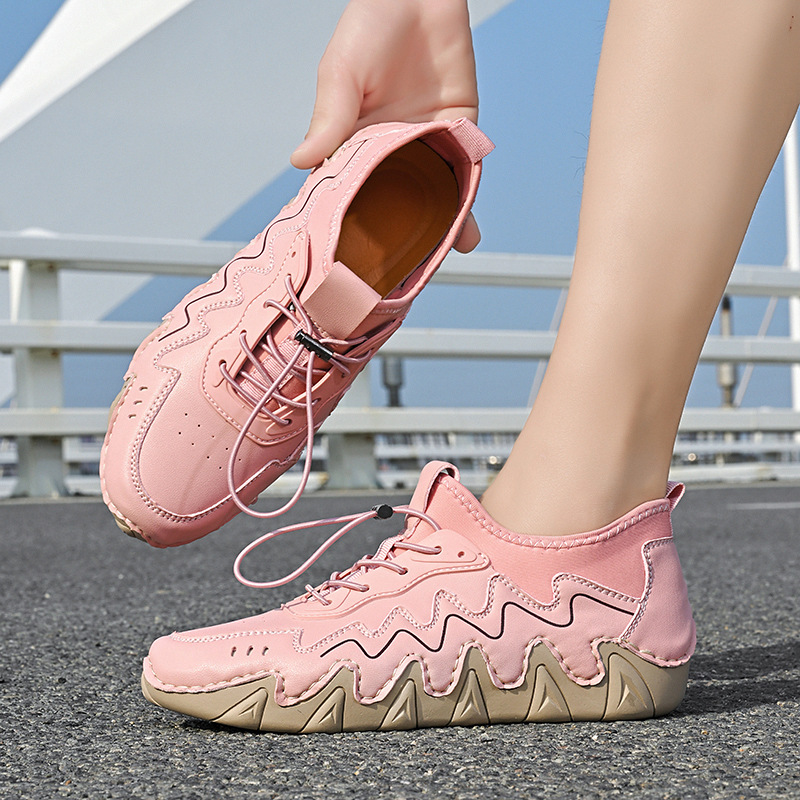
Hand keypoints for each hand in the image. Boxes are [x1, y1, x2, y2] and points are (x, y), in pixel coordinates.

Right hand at [291, 0, 480, 250]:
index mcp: (354, 144)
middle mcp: (390, 152)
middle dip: (393, 244)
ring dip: (432, 234)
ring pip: (430, 199)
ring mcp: (426, 146)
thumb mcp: (342, 73)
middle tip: (392, 285)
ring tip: (429, 272)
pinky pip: (463, 174)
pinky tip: (466, 236)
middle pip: (392, 207)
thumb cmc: (370, 25)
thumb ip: (330, 117)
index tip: (344, 267)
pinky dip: (466, 204)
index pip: (348, 195)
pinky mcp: (459, 131)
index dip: (347, 230)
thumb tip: (301, 160)